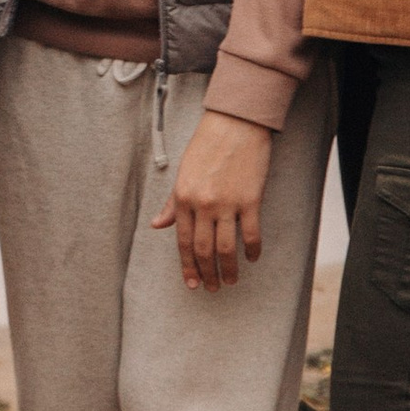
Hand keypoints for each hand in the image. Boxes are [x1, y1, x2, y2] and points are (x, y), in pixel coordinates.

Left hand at [151, 109, 273, 290]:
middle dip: (207, 273)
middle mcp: (202, 204)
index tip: (192, 282)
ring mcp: (227, 203)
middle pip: (203, 249)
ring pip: (226, 248)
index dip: (187, 266)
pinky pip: (251, 234)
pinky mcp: (250, 200)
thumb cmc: (207, 145)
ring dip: (228, 269)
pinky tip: (252, 258)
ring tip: (230, 281)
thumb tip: (157, 225)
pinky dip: (252, 250)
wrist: (235, 123)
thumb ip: (172, 202)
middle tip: (212, 288)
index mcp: (183, 197)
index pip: (182, 241)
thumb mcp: (183, 172)